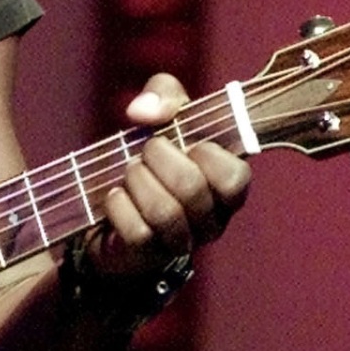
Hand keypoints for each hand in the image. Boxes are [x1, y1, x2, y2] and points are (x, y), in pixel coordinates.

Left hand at [91, 73, 250, 277]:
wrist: (114, 206)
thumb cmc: (153, 156)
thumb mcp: (165, 113)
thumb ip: (164, 95)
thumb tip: (142, 111)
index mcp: (227, 184)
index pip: (235, 176)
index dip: (206, 154)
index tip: (185, 141)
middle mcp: (213, 217)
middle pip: (192, 188)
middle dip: (158, 158)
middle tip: (145, 150)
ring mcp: (184, 240)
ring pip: (165, 212)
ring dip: (138, 181)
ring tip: (129, 171)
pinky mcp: (150, 255)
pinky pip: (138, 232)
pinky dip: (119, 206)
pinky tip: (115, 195)